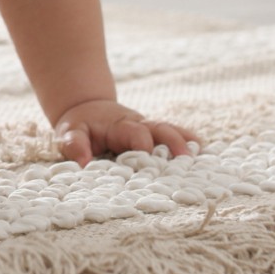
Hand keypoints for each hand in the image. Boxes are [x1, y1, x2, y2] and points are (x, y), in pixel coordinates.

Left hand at [54, 99, 197, 164]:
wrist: (88, 108)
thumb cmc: (79, 126)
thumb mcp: (69, 132)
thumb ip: (74, 145)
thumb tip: (83, 164)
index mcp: (119, 126)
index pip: (136, 135)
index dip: (144, 148)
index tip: (150, 163)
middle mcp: (139, 125)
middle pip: (160, 130)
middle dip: (173, 143)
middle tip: (185, 160)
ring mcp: (149, 129)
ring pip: (172, 131)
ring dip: (186, 143)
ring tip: (200, 157)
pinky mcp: (155, 134)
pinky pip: (176, 133)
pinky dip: (190, 140)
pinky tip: (205, 151)